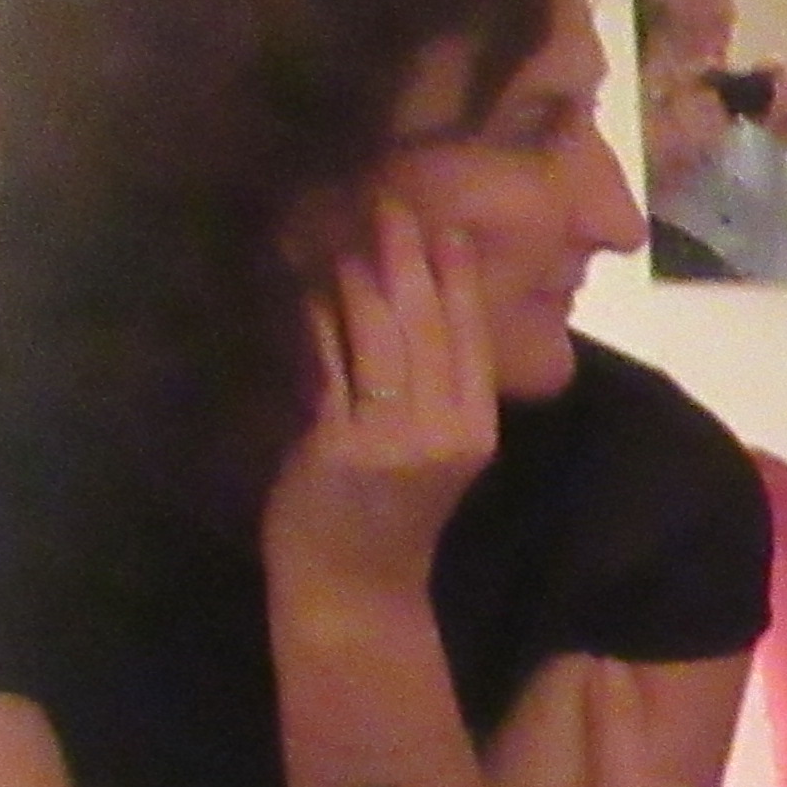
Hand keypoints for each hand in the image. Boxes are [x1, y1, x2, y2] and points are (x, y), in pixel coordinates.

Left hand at [265, 202, 495, 600]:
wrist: (354, 585)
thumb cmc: (388, 516)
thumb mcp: (427, 449)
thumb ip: (426, 390)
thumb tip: (404, 308)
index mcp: (476, 427)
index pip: (473, 338)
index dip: (459, 279)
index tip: (447, 227)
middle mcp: (447, 430)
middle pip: (431, 327)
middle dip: (410, 259)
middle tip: (392, 202)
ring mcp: (395, 440)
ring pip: (383, 340)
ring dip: (364, 277)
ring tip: (350, 230)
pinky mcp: (343, 447)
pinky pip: (331, 367)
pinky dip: (319, 322)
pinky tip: (309, 288)